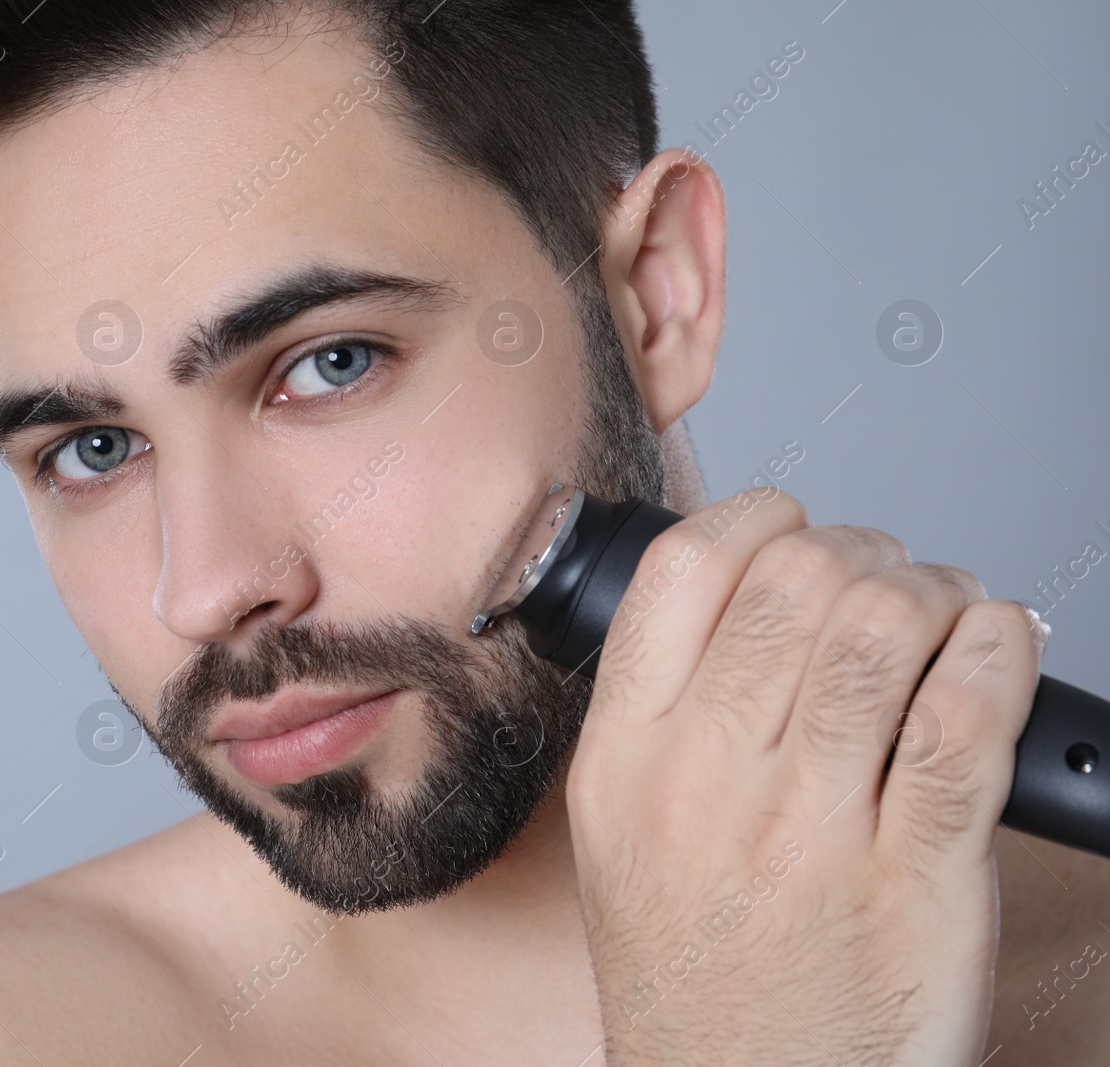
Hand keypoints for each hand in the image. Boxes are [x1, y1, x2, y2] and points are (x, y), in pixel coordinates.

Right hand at [565, 489, 1047, 1065]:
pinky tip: (992, 651)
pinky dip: (998, 651)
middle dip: (862, 550)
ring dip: (936, 593)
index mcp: (622, 762)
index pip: (682, 573)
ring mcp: (809, 832)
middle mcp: (704, 784)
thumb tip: (751, 595)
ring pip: (884, 628)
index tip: (788, 527)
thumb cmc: (694, 976)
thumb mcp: (621, 835)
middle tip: (883, 579)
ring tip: (943, 617)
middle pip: (796, 579)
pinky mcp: (915, 878)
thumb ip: (663, 714)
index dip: (755, 518)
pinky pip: (968, 717)